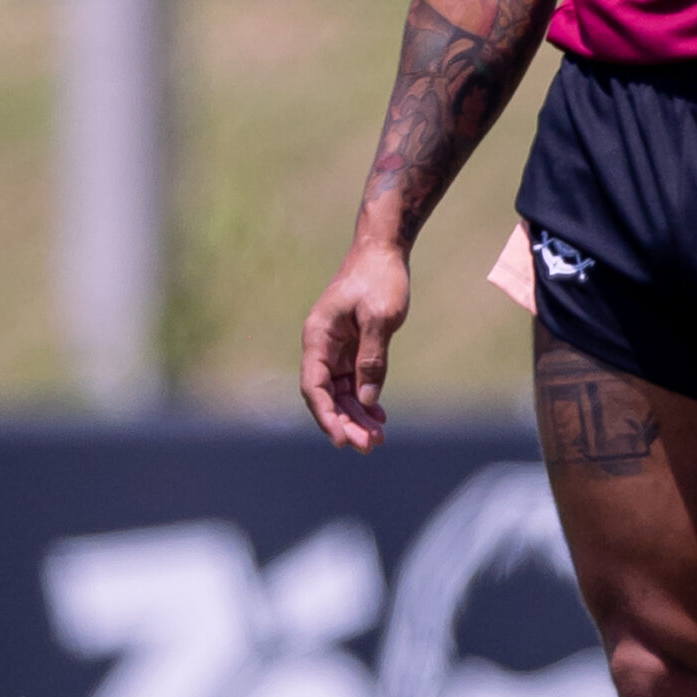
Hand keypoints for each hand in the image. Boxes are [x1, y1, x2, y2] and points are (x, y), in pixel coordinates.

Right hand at [301, 238, 411, 449]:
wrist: (383, 250)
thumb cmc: (380, 278)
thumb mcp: (380, 318)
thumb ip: (372, 359)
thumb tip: (366, 400)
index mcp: (318, 336)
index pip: (313, 387)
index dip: (325, 416)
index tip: (341, 440)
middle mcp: (321, 345)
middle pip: (326, 395)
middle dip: (345, 422)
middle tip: (369, 446)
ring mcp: (336, 347)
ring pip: (340, 392)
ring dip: (356, 416)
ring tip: (378, 438)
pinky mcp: (351, 346)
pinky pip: (353, 381)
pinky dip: (364, 400)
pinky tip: (378, 417)